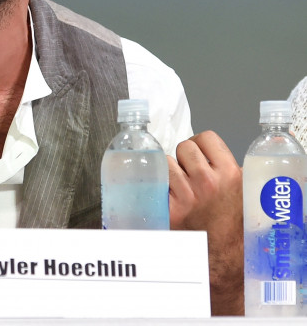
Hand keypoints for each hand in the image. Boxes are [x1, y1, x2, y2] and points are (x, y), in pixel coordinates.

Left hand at [168, 130, 242, 315]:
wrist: (224, 262)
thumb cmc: (235, 229)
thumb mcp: (245, 193)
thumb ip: (232, 170)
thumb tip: (216, 153)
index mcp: (230, 174)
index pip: (205, 137)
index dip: (201, 146)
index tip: (200, 155)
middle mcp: (207, 182)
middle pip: (184, 147)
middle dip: (184, 158)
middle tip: (189, 174)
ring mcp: (186, 195)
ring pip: (166, 162)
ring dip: (170, 172)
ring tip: (180, 188)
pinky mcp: (168, 208)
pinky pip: (155, 182)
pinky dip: (158, 187)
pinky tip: (167, 197)